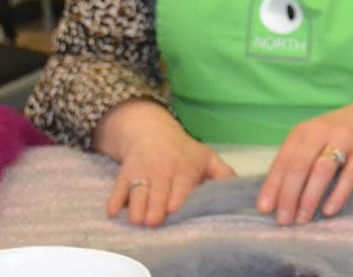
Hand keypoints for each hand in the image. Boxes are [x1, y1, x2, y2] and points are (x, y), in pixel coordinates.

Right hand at [96, 99, 234, 227]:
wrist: (151, 131)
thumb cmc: (183, 150)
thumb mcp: (207, 157)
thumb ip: (223, 174)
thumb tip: (238, 189)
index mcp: (184, 169)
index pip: (180, 185)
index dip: (176, 196)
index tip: (173, 209)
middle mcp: (162, 171)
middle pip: (157, 192)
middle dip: (155, 207)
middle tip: (154, 221)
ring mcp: (142, 173)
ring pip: (137, 192)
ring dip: (136, 206)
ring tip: (137, 220)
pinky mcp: (124, 175)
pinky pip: (118, 188)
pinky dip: (115, 199)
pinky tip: (114, 210)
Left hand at [258, 92, 352, 224]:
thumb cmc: (340, 134)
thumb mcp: (314, 138)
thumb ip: (297, 159)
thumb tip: (277, 196)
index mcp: (304, 131)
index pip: (283, 161)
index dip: (272, 186)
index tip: (265, 209)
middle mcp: (322, 132)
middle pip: (299, 166)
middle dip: (288, 196)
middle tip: (284, 220)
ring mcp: (345, 139)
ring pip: (321, 170)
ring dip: (309, 198)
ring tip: (302, 219)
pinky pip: (350, 174)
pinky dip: (338, 194)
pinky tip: (328, 210)